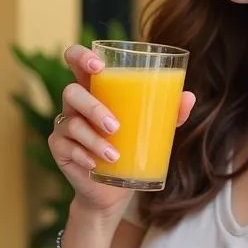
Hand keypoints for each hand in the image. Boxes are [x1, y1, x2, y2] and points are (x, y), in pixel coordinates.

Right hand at [51, 44, 195, 217]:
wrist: (115, 191)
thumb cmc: (132, 149)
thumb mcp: (153, 130)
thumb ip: (170, 112)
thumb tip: (189, 96)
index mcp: (96, 89)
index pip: (76, 61)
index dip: (81, 56)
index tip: (99, 65)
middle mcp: (76, 104)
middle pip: (71, 92)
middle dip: (93, 107)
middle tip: (115, 126)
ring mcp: (64, 126)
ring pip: (71, 122)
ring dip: (93, 139)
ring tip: (114, 155)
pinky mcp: (59, 148)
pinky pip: (65, 147)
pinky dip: (82, 155)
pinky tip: (94, 165)